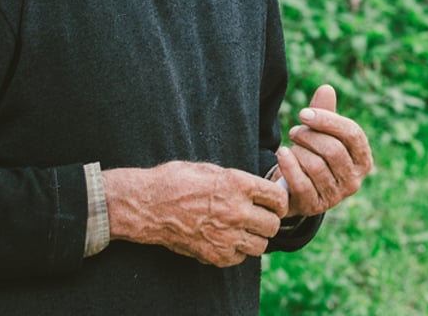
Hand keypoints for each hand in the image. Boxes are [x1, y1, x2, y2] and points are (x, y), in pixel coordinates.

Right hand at [102, 161, 286, 267]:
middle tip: (260, 218)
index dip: (279, 200)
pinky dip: (237, 251)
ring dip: (255, 238)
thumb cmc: (175, 181)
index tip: (275, 203)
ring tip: (243, 231)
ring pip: (261, 245)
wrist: (148, 206)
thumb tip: (256, 189)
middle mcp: (236, 211)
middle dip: (269, 221)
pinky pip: (240, 258)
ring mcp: (227, 235)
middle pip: (273, 224)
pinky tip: (227, 240)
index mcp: (238, 184)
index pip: (278, 197)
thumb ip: (236, 180)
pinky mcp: (215, 255)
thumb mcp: (210, 169)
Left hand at [275, 84, 372, 217]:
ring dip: (298, 151)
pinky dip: (288, 165)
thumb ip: (324, 113)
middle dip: (309, 136)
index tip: (303, 113)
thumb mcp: (320, 133)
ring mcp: (335, 197)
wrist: (293, 188)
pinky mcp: (314, 207)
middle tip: (294, 132)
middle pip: (333, 149)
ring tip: (290, 147)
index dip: (327, 120)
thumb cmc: (312, 154)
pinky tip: (281, 154)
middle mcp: (354, 181)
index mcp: (363, 160)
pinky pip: (301, 183)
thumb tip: (326, 88)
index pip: (353, 134)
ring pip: (316, 165)